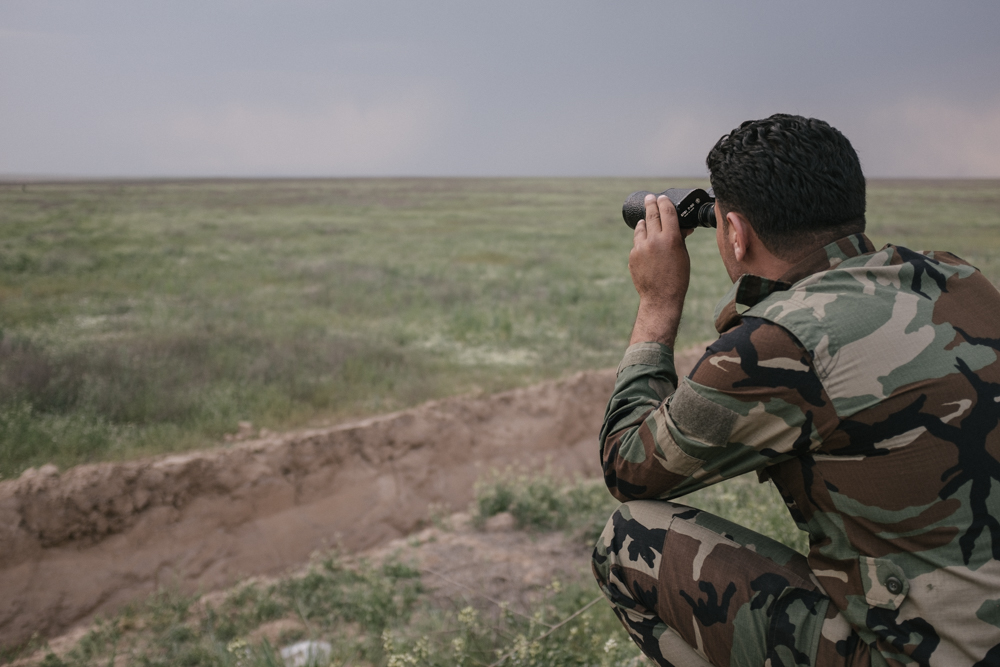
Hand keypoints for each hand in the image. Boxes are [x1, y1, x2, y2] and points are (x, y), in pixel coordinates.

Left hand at [628, 194, 692, 346]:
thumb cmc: (677, 278)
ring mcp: (641, 248)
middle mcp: (654, 240)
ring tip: (645, 220)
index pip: (667, 212)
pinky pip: (637, 243)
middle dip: (650, 204)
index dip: (664, 202)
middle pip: (651, 215)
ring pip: (641, 228)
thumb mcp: (683, 256)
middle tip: (649, 198)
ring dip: (644, 222)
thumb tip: (682, 228)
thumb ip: (680, 239)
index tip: (661, 197)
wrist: (660, 297)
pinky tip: (645, 245)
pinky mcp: (632, 256)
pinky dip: (641, 241)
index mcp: (671, 238)